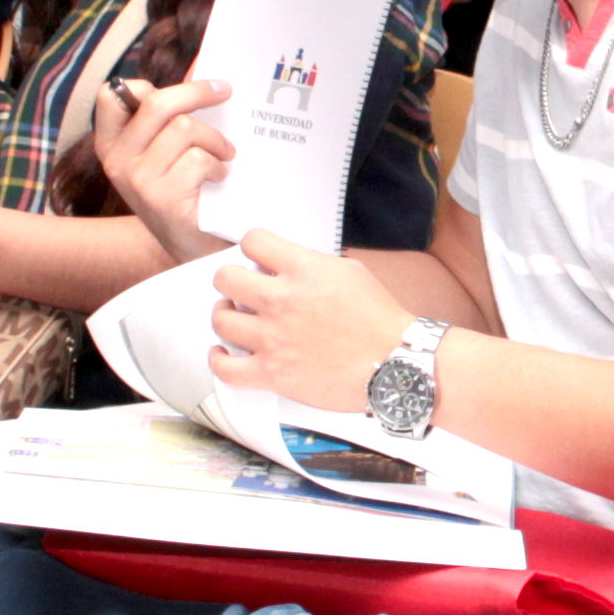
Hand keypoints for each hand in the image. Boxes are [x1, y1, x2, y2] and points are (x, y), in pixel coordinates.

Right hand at [90, 74, 235, 259]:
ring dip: (214, 140)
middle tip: (224, 92)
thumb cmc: (185, 191)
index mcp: (111, 144)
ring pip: (184, 129)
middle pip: (158, 103)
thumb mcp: (168, 150)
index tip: (181, 89)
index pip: (111, 95)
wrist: (194, 247)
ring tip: (222, 156)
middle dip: (197, 93)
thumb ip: (172, 113)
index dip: (146, 86)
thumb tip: (201, 65)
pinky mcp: (161, 198)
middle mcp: (117, 160)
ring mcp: (137, 180)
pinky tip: (218, 179)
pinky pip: (198, 159)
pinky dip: (217, 166)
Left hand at [203, 231, 413, 414]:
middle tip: (242, 289)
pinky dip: (219, 360)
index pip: (252, 241)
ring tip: (237, 319)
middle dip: (232, 280)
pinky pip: (225, 367)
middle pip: (225, 278)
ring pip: (221, 320)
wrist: (394, 364)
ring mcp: (273, 339)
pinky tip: (224, 353)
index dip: (253, 248)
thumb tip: (282, 263)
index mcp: (302, 270)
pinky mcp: (272, 373)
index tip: (257, 258)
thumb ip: (310, 264)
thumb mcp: (349, 272)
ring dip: (227, 317)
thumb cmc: (378, 319)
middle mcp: (282, 301)